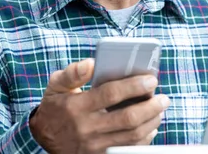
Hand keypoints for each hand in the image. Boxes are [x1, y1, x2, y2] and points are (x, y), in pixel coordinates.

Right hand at [30, 58, 169, 153]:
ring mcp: (94, 146)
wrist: (43, 138)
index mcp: (77, 106)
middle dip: (151, 107)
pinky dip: (144, 139)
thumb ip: (73, 73)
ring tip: (160, 109)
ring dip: (151, 122)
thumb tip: (92, 63)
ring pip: (132, 136)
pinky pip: (127, 150)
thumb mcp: (56, 85)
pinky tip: (151, 127)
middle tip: (164, 98)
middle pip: (127, 118)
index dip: (134, 86)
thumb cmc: (56, 106)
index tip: (151, 79)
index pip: (111, 94)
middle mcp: (87, 128)